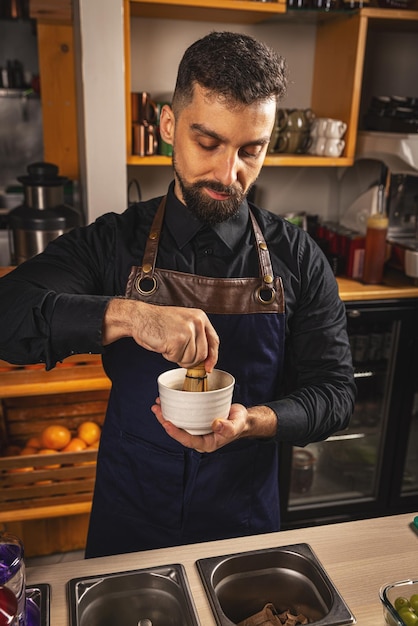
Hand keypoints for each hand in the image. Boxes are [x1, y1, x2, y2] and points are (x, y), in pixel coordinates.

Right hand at [103, 298, 218, 370]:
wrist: (140, 317)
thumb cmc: (159, 322)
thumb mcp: (183, 323)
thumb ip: (197, 337)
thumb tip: (206, 362)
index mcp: (200, 317)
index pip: (214, 341)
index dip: (212, 357)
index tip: (208, 368)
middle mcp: (197, 322)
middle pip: (202, 354)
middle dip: (189, 359)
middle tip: (176, 352)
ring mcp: (188, 331)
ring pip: (190, 359)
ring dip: (177, 357)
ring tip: (168, 344)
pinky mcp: (177, 340)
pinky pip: (177, 359)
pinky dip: (168, 356)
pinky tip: (163, 344)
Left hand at [151, 399, 277, 452]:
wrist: (242, 418)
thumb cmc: (239, 423)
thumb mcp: (236, 425)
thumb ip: (227, 427)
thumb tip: (215, 424)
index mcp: (206, 443)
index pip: (187, 440)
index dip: (175, 433)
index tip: (167, 423)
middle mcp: (198, 437)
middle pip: (178, 431)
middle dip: (165, 421)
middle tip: (156, 409)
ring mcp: (196, 428)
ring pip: (178, 423)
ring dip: (167, 414)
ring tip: (158, 404)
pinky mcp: (196, 419)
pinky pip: (183, 415)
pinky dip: (175, 408)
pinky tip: (169, 400)